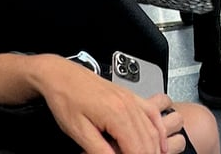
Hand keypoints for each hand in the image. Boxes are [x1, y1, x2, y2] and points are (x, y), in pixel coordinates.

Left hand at [35, 58, 182, 153]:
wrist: (60, 75)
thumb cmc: (65, 98)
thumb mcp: (79, 131)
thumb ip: (99, 151)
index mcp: (116, 113)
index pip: (137, 150)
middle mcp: (128, 104)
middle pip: (148, 142)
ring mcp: (130, 98)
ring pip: (153, 130)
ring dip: (153, 149)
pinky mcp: (128, 96)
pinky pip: (152, 114)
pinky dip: (159, 131)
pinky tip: (160, 143)